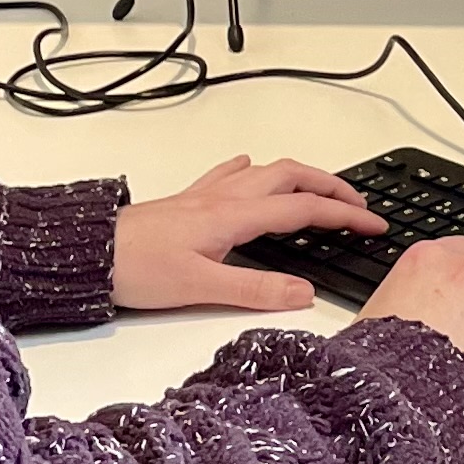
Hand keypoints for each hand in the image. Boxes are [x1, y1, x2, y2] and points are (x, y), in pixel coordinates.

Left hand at [110, 154, 381, 314]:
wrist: (88, 252)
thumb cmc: (136, 268)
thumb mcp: (201, 288)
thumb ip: (256, 290)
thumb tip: (305, 293)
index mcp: (235, 217)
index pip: (305, 211)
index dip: (345, 216)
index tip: (375, 225)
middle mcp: (224, 198)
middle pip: (293, 177)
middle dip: (333, 187)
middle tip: (360, 205)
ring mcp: (206, 196)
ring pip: (267, 171)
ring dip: (302, 176)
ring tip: (321, 190)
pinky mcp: (188, 201)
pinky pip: (231, 174)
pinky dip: (255, 171)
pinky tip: (251, 169)